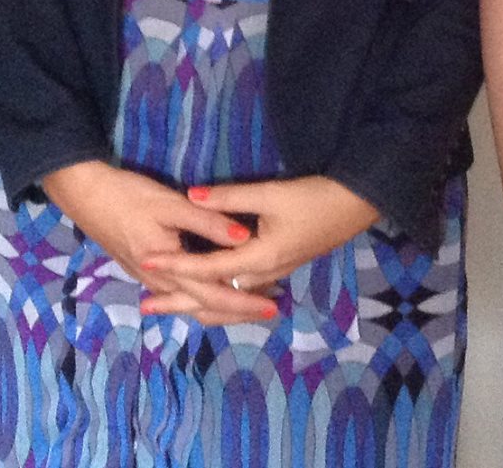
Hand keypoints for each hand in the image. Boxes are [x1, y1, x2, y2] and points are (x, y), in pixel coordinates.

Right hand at [39, 161, 262, 320]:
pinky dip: (200, 298)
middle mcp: (160, 282)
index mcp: (170, 269)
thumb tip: (246, 237)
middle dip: (238, 311)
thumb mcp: (170, 204)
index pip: (215, 295)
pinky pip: (178, 295)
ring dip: (220, 307)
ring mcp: (149, 279)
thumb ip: (209, 221)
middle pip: (204, 307)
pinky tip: (210, 294)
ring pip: (190, 304)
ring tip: (248, 305)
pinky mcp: (143, 270)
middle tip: (270, 311)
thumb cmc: (128, 196)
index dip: (245, 303)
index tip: (273, 307)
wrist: (84, 194)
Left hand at [136, 176, 378, 326]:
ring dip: (198, 304)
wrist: (357, 205)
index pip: (208, 267)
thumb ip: (230, 198)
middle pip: (214, 296)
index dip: (175, 265)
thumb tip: (191, 195)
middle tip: (145, 306)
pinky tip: (209, 295)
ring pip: (229, 300)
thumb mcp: (271, 194)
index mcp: (260, 258)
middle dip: (178, 301)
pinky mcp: (279, 268)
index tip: (145, 261)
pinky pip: (241, 293)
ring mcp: (274, 274)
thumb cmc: (315, 198)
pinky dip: (219, 299)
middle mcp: (264, 274)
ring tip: (169, 307)